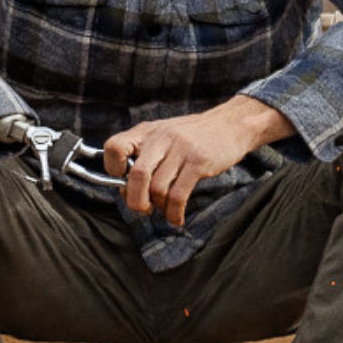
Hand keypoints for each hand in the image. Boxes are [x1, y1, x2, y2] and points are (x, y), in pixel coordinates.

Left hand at [102, 96, 292, 226]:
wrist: (231, 124)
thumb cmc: (193, 136)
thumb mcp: (163, 135)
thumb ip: (144, 156)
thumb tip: (125, 190)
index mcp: (146, 131)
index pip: (114, 147)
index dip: (112, 169)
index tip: (123, 182)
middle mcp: (160, 138)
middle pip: (137, 176)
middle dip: (135, 201)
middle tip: (143, 208)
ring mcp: (180, 149)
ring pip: (157, 188)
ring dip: (158, 207)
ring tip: (165, 210)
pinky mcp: (199, 162)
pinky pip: (179, 195)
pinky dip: (174, 212)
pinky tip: (177, 218)